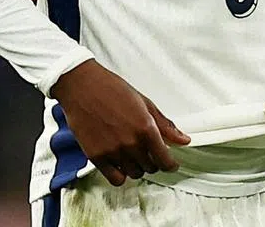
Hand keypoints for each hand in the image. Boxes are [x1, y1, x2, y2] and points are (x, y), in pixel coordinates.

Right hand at [50, 60, 191, 185]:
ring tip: (131, 153)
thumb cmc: (111, 89)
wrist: (82, 86)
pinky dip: (121, 174)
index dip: (170, 164)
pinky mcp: (97, 157)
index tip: (170, 163)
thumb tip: (183, 139)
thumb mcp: (143, 102)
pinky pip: (116, 178)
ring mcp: (113, 151)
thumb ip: (164, 124)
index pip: (165, 160)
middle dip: (152, 161)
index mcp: (145, 128)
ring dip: (137, 167)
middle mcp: (130, 143)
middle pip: (150, 167)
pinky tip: (119, 162)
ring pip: (134, 173)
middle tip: (147, 150)